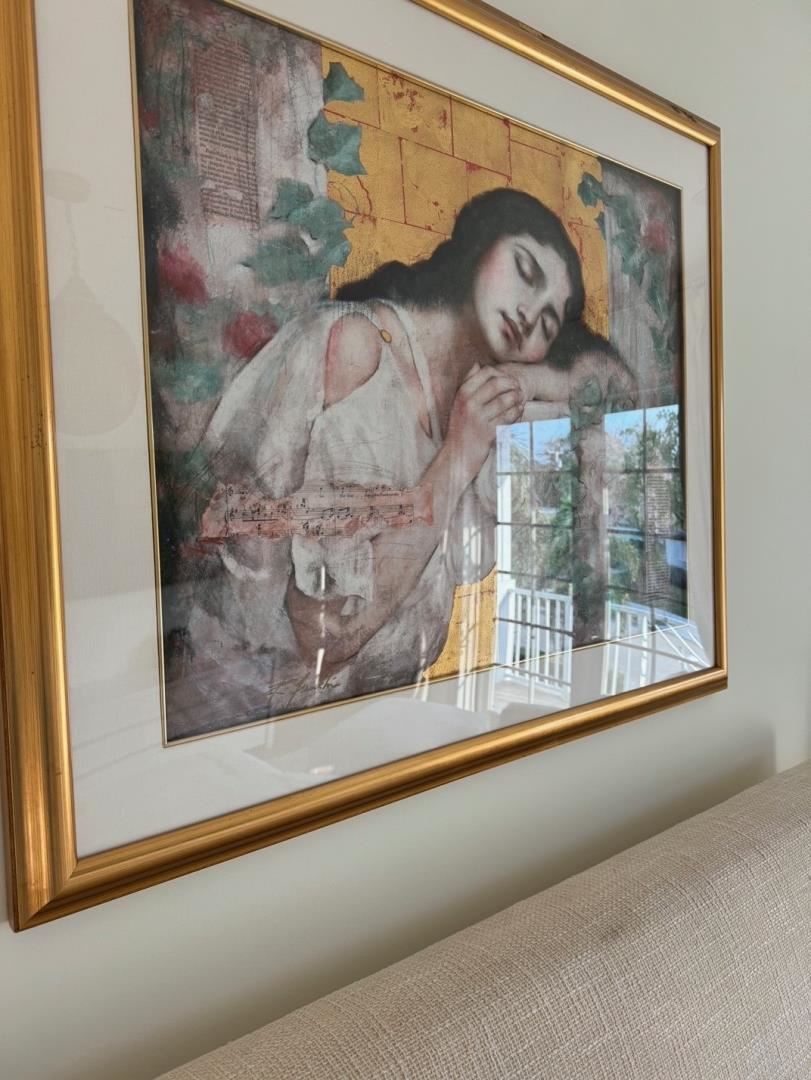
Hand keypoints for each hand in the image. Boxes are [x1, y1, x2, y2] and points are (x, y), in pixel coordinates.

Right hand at [445, 364, 524, 480]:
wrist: (457, 455)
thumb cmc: (460, 427)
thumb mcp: (457, 404)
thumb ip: (467, 383)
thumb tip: (478, 364)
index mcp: (462, 394)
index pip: (485, 373)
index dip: (500, 372)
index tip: (506, 379)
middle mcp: (469, 404)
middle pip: (497, 384)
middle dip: (512, 383)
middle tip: (518, 387)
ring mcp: (479, 418)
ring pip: (505, 400)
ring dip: (517, 397)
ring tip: (520, 398)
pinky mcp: (489, 432)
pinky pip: (509, 416)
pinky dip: (517, 412)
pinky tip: (519, 410)